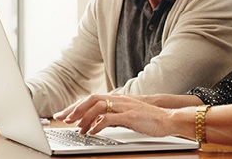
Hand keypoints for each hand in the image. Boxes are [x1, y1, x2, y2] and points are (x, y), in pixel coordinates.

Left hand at [53, 94, 174, 135]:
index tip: (64, 114)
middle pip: (91, 99)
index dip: (76, 106)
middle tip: (64, 119)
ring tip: (76, 128)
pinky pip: (109, 118)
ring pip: (98, 106)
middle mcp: (119, 100)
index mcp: (117, 99)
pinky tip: (92, 132)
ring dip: (84, 117)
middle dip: (75, 109)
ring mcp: (124, 106)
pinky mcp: (130, 116)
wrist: (168, 118)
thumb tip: (96, 123)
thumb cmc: (149, 119)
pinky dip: (98, 125)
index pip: (92, 99)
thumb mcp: (126, 116)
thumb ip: (112, 117)